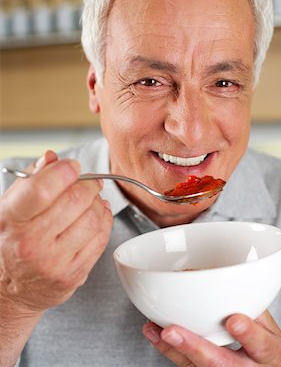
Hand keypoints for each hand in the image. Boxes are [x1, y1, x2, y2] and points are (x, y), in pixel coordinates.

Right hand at [0, 150, 112, 313]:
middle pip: (75, 200)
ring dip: (98, 203)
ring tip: (91, 200)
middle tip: (88, 182)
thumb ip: (31, 179)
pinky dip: (105, 221)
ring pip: (93, 219)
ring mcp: (54, 262)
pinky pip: (101, 239)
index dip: (64, 171)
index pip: (43, 188)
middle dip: (88, 185)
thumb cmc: (11, 240)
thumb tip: (53, 158)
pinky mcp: (73, 275)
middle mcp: (31, 244)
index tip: (72, 167)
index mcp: (11, 221)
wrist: (8, 289)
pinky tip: (97, 215)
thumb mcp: (10, 206)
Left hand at [143, 311, 280, 365]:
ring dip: (174, 348)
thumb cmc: (269, 353)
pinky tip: (155, 334)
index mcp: (268, 354)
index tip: (234, 321)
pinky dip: (169, 349)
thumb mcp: (271, 329)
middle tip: (173, 332)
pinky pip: (186, 365)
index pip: (261, 345)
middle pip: (220, 363)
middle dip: (195, 347)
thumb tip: (229, 275)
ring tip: (156, 330)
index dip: (248, 333)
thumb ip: (252, 307)